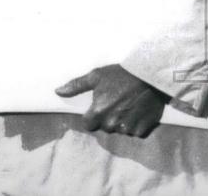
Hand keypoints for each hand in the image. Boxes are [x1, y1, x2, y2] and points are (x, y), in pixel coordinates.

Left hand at [55, 64, 169, 137]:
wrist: (149, 76)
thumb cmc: (120, 75)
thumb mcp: (96, 76)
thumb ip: (76, 86)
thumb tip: (58, 91)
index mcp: (99, 112)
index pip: (88, 124)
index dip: (91, 116)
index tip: (98, 107)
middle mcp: (112, 124)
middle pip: (104, 127)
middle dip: (107, 118)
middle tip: (115, 103)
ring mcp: (128, 128)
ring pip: (119, 131)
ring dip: (121, 122)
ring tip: (127, 106)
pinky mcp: (142, 130)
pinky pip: (134, 132)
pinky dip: (134, 125)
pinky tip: (136, 111)